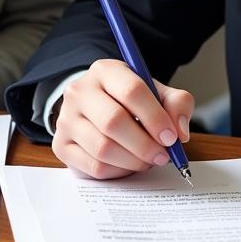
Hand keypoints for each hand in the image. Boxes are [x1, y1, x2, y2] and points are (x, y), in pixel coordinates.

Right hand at [51, 59, 193, 179]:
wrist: (95, 106)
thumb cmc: (130, 100)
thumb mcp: (155, 92)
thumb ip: (176, 104)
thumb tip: (179, 132)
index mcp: (105, 70)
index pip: (131, 90)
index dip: (155, 117)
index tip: (171, 137)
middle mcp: (80, 91)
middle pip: (113, 121)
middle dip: (145, 144)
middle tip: (163, 155)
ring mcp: (66, 119)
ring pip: (103, 148)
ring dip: (133, 160)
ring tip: (148, 160)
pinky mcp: (61, 145)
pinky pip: (94, 167)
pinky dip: (119, 171)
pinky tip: (129, 164)